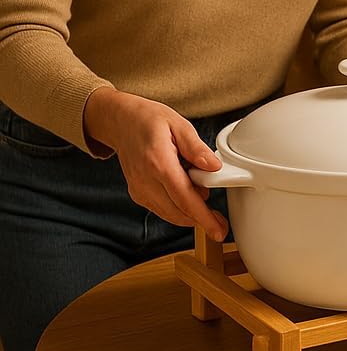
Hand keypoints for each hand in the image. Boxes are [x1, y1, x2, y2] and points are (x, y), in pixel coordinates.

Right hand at [83, 87, 226, 240]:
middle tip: (220, 221)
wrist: (121, 122)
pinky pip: (162, 209)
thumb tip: (214, 167)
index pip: (184, 198)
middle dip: (201, 220)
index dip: (203, 217)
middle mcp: (145, 181)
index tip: (218, 230)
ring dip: (190, 215)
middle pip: (178, 212)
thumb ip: (197, 148)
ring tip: (206, 202)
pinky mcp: (138, 194)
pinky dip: (178, 208)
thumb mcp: (179, 125)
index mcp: (158, 163)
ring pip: (170, 214)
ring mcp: (139, 190)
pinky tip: (188, 194)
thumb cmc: (150, 120)